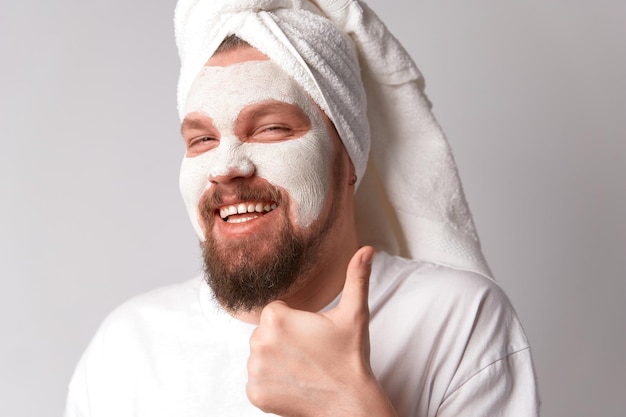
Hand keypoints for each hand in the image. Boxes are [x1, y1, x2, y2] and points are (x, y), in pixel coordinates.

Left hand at [246, 246, 396, 416]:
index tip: (312, 334)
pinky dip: (272, 382)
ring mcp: (255, 371)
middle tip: (310, 351)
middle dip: (284, 339)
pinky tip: (294, 383)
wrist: (350, 403)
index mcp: (276, 318)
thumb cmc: (350, 357)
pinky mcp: (255, 393)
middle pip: (265, 332)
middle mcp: (258, 343)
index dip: (295, 322)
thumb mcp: (354, 314)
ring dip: (277, 360)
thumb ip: (356, 277)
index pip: (276, 312)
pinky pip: (257, 380)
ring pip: (260, 356)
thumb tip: (367, 249)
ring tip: (303, 367)